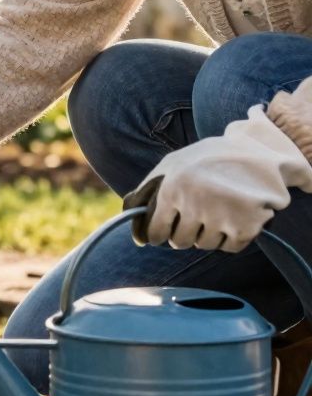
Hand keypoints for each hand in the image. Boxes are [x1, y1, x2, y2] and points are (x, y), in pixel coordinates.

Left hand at [124, 106, 311, 251]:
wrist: (260, 148)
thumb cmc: (208, 158)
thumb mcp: (173, 163)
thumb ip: (147, 192)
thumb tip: (136, 236)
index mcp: (171, 188)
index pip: (156, 232)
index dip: (159, 234)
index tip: (163, 233)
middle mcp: (194, 203)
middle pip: (180, 242)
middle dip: (185, 232)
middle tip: (199, 211)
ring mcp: (221, 216)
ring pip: (204, 245)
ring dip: (209, 233)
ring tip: (219, 208)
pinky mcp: (246, 226)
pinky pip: (229, 247)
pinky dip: (231, 237)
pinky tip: (235, 215)